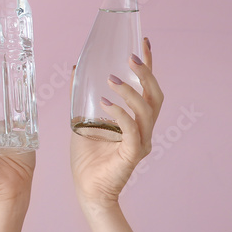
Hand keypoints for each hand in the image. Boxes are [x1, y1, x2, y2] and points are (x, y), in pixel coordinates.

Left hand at [71, 37, 161, 212]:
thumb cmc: (87, 158)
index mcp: (135, 120)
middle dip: (145, 74)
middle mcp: (143, 129)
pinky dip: (120, 114)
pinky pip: (132, 131)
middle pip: (155, 96)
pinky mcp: (132, 155)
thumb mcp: (81, 119)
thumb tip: (76, 69)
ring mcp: (140, 142)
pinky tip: (105, 104)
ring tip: (111, 79)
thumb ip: (81, 97)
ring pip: (146, 111)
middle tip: (129, 57)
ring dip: (129, 92)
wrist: (87, 189)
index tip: (144, 42)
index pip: (147, 88)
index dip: (148, 65)